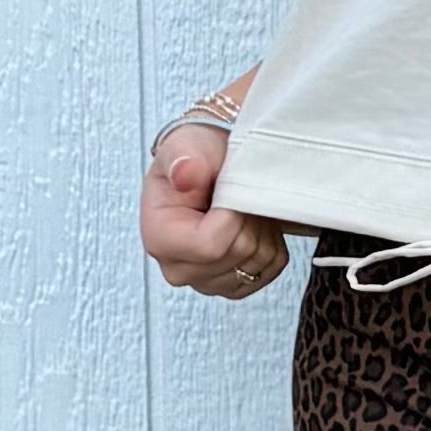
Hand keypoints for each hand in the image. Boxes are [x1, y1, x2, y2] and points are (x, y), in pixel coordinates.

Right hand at [138, 126, 289, 300]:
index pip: (211, 245)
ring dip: (261, 227)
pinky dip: (271, 242)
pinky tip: (251, 221)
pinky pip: (271, 268)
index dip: (233, 213)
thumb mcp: (186, 145)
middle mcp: (178, 269)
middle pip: (238, 253)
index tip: (229, 188)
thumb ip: (183, 158)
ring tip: (242, 204)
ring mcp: (207, 281)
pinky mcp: (234, 285)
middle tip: (237, 191)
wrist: (210, 167)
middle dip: (249, 216)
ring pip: (258, 262)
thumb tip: (184, 173)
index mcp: (159, 240)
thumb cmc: (195, 157)